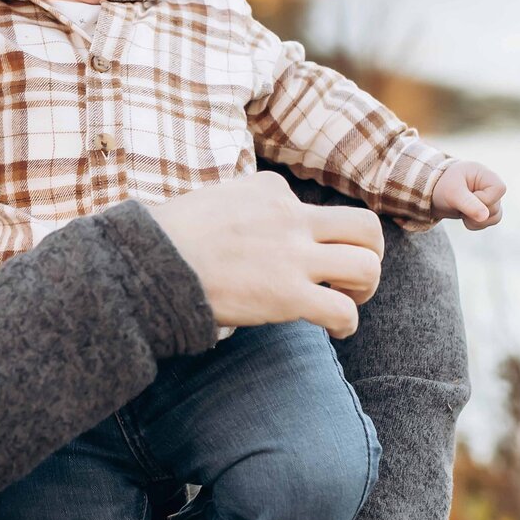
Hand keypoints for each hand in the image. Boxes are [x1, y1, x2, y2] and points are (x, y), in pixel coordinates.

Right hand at [151, 172, 382, 337]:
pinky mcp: (288, 295)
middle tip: (351, 276)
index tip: (286, 254)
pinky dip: (347, 323)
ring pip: (366, 265)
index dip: (306, 234)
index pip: (309, 206)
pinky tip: (335, 329)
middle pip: (365, 227)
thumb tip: (246, 232)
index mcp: (270, 190)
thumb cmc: (167, 238)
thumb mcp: (212, 201)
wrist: (150, 262)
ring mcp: (292, 256)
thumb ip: (241, 209)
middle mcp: (290, 217)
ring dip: (365, 287)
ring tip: (348, 300)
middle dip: (369, 253)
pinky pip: (343, 310)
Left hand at [431, 159, 505, 229]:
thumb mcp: (452, 192)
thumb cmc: (443, 185)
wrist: (434, 192)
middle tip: (459, 204)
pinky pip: (487, 223)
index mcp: (485, 174)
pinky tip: (463, 215)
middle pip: (495, 207)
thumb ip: (468, 203)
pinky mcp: (485, 210)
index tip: (469, 196)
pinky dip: (474, 224)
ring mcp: (490, 199)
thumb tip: (485, 217)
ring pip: (494, 218)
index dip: (485, 198)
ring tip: (461, 210)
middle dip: (475, 211)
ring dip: (475, 220)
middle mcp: (491, 187)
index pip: (499, 189)